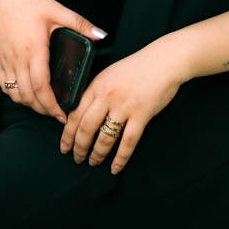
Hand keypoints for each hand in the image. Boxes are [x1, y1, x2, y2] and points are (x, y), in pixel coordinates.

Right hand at [0, 0, 102, 120]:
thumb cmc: (25, 0)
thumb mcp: (56, 9)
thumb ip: (79, 24)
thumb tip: (100, 34)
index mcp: (34, 49)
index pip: (41, 86)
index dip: (52, 105)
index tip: (62, 115)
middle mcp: (17, 58)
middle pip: (28, 96)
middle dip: (43, 110)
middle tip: (57, 114)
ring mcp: (6, 60)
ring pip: (15, 93)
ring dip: (29, 104)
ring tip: (44, 105)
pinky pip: (4, 85)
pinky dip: (15, 94)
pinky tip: (25, 93)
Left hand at [59, 38, 187, 173]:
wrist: (164, 61)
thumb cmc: (138, 67)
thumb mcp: (110, 74)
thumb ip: (97, 91)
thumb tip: (83, 113)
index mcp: (97, 85)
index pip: (75, 114)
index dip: (67, 134)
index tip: (64, 147)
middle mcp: (107, 96)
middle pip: (86, 129)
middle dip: (79, 148)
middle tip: (77, 159)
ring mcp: (124, 106)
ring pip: (105, 138)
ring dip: (97, 154)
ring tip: (93, 162)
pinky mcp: (141, 114)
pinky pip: (128, 142)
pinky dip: (120, 158)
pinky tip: (115, 168)